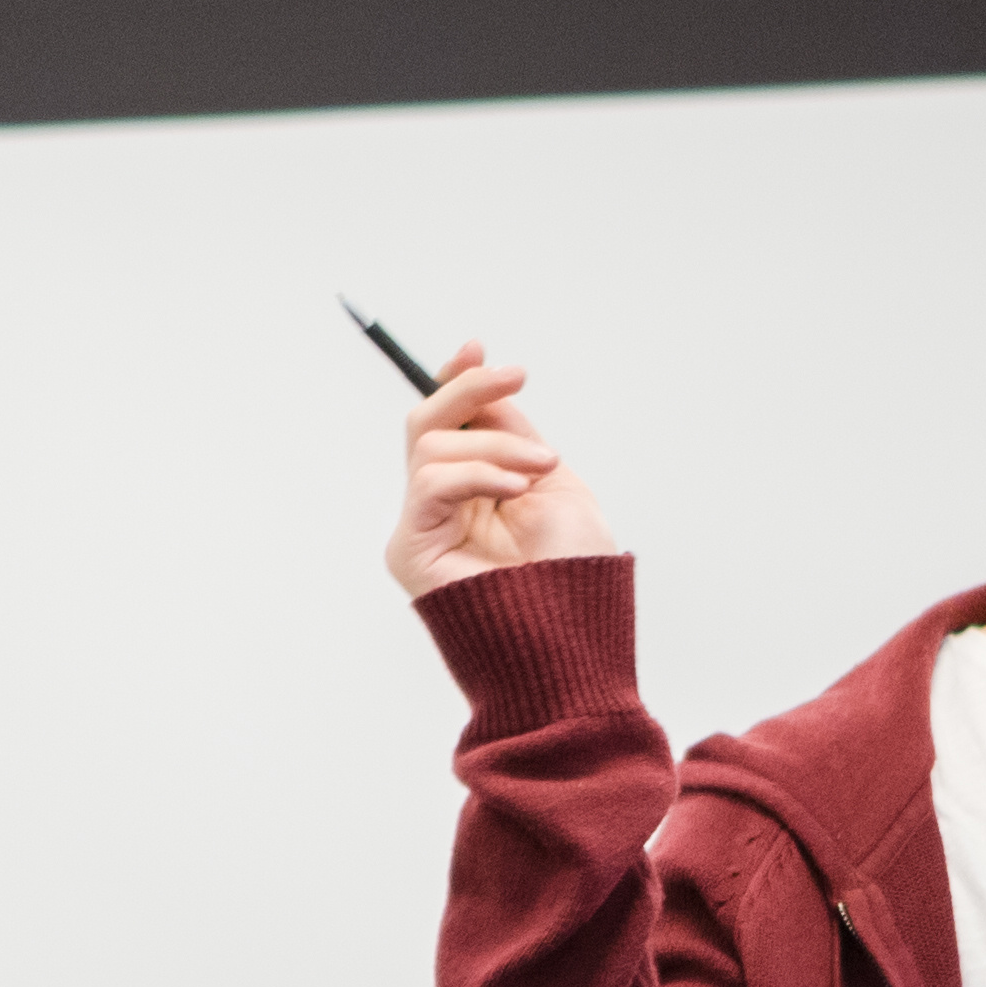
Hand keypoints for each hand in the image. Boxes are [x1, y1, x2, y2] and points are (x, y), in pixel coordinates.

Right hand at [384, 341, 620, 598]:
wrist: (572, 635)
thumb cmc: (573, 573)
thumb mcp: (550, 480)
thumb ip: (510, 435)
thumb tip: (486, 389)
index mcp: (477, 493)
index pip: (450, 427)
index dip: (457, 383)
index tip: (477, 350)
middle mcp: (445, 508)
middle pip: (426, 425)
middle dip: (467, 389)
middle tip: (514, 376)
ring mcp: (424, 527)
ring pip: (431, 445)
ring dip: (497, 444)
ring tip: (540, 467)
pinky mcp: (412, 549)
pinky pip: (429, 482)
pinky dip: (476, 471)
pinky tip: (514, 487)